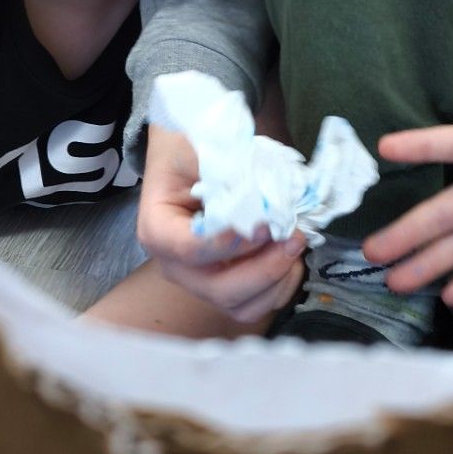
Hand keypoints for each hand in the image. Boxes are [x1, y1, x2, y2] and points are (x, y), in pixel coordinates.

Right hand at [136, 124, 305, 325]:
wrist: (187, 158)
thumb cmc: (189, 150)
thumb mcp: (201, 147)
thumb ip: (226, 170)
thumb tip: (262, 197)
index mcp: (158, 229)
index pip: (189, 250)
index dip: (230, 243)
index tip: (264, 224)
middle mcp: (175, 264)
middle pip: (218, 289)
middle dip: (263, 269)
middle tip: (293, 237)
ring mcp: (201, 280)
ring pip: (240, 305)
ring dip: (275, 281)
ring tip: (294, 245)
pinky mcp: (226, 284)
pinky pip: (256, 304)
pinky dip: (280, 286)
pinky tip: (291, 256)